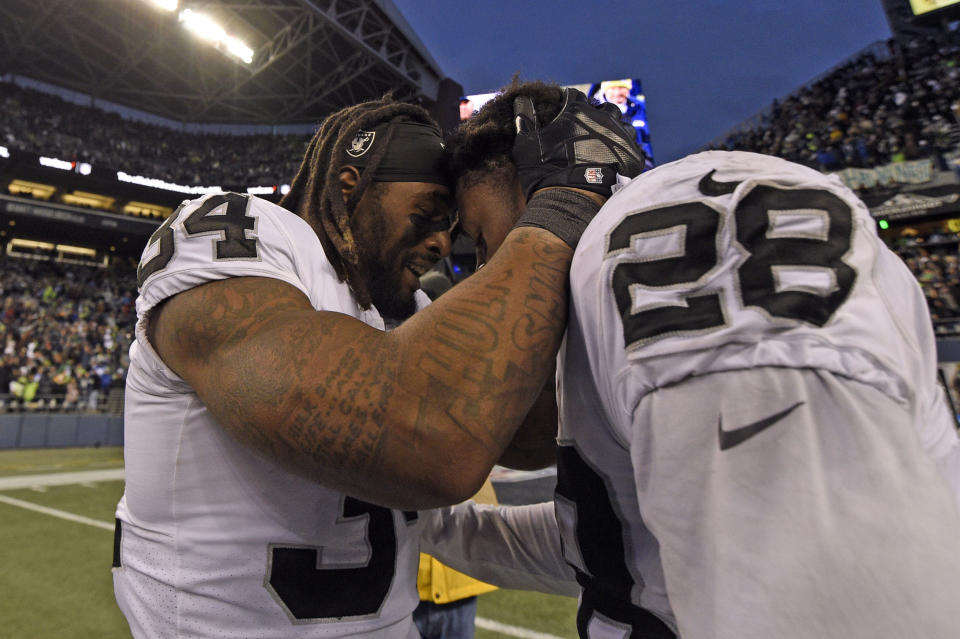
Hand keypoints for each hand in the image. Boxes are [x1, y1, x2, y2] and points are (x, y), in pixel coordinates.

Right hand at [511, 88, 645, 199]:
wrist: (572, 201)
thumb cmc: (545, 171)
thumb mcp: (526, 144)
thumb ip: (524, 120)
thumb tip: (521, 100)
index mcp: (578, 110)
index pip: (575, 96)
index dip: (568, 104)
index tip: (564, 112)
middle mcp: (604, 118)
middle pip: (605, 109)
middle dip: (598, 117)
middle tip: (588, 132)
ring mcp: (622, 137)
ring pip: (623, 127)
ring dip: (615, 133)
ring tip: (604, 148)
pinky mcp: (634, 157)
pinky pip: (632, 150)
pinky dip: (624, 155)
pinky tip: (613, 164)